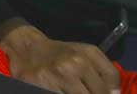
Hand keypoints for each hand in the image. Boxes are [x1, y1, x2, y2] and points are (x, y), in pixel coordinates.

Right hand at [0, 22, 119, 93]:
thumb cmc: (58, 53)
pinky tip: (60, 90)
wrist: (25, 48)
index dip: (110, 92)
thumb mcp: (84, 54)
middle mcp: (74, 63)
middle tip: (82, 89)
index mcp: (87, 54)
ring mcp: (58, 76)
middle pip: (98, 93)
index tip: (103, 92)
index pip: (111, 83)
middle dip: (92, 93)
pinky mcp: (42, 86)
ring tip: (71, 89)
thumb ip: (105, 72)